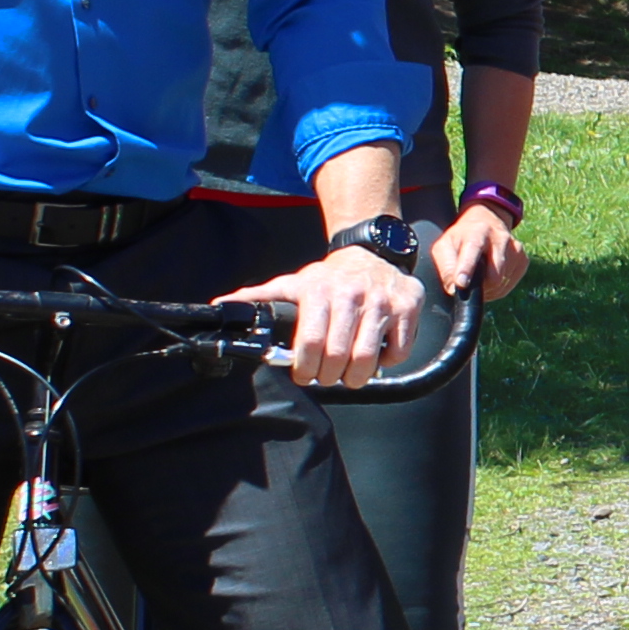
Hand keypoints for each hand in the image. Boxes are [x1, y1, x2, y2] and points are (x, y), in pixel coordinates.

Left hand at [229, 244, 420, 390]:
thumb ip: (259, 297)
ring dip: (357, 377)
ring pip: (368, 359)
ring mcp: (382, 302)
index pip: (309, 343)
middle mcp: (351, 295)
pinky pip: (398, 352)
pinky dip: (387, 361)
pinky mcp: (407, 308)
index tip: (303, 376)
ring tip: (349, 374)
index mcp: (318, 291)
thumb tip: (221, 306)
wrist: (373, 252)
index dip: (305, 368)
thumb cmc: (330, 278)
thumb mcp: (293, 283)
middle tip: (327, 376)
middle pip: (338, 356)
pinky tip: (377, 352)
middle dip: (330, 376)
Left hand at [433, 194, 530, 302]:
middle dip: (479, 287)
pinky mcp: (523, 259)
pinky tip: (490, 275)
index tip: (461, 284)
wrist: (486, 222)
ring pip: (501, 284)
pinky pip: (508, 285)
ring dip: (487, 288)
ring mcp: (515, 248)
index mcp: (477, 231)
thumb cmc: (461, 237)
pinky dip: (497, 287)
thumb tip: (454, 290)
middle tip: (468, 284)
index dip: (467, 268)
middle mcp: (500, 238)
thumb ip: (446, 266)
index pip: (474, 249)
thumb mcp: (445, 245)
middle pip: (493, 275)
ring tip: (478, 275)